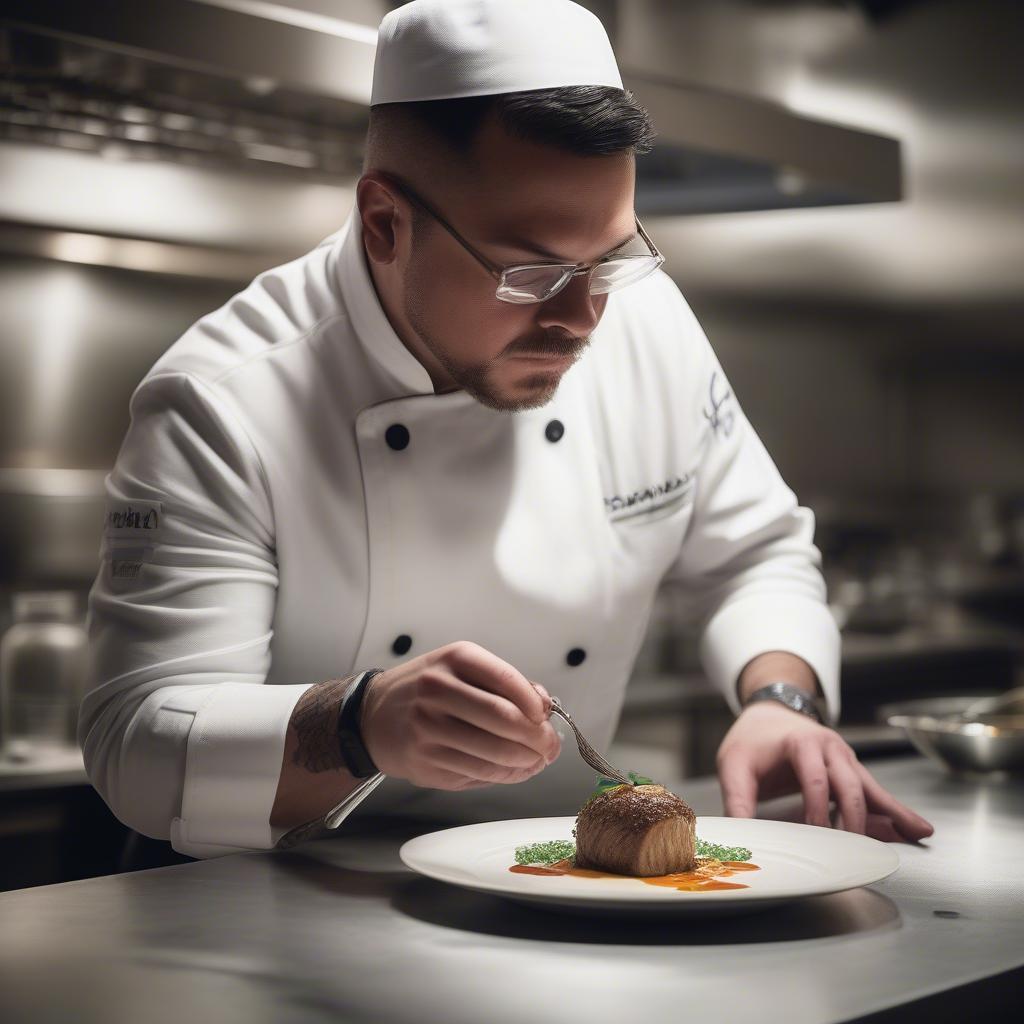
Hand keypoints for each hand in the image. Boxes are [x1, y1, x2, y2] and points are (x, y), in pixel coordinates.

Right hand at [359, 641, 561, 790]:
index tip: (546, 717)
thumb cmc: (424, 689)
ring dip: (527, 761)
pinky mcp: (427, 762)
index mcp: (454, 660)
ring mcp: (429, 729)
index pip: (508, 681)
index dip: (536, 705)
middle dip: (538, 737)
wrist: (372, 716)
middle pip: (505, 719)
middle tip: (550, 745)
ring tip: (538, 760)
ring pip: (495, 751)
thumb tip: (545, 706)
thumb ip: (504, 683)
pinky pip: (479, 772)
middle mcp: (438, 691)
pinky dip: (506, 775)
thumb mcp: (460, 669)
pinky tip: (516, 769)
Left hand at [716, 701, 933, 841]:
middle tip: (856, 852)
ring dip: (892, 813)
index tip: (816, 836)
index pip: (814, 780)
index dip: (817, 810)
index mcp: (801, 743)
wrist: (770, 713)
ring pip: (870, 788)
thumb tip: (740, 836)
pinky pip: (874, 792)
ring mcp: (844, 758)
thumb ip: (737, 800)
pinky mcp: (850, 770)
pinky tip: (916, 828)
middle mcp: (829, 748)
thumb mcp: (734, 764)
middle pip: (849, 786)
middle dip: (854, 820)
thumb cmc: (752, 739)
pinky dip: (894, 810)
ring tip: (916, 834)